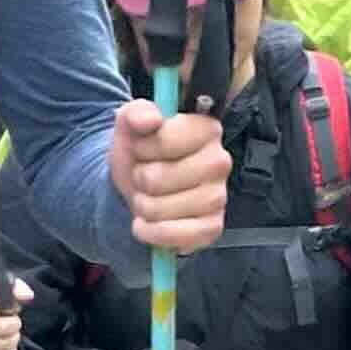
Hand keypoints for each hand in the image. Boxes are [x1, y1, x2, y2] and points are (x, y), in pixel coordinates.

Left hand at [111, 99, 229, 253]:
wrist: (138, 186)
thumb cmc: (141, 152)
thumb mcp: (131, 124)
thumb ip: (136, 113)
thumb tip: (148, 119)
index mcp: (206, 129)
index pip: (165, 140)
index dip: (142, 147)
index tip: (142, 148)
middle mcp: (219, 162)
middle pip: (159, 178)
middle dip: (140, 179)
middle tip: (144, 176)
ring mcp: (219, 197)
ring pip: (163, 208)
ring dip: (143, 206)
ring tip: (147, 197)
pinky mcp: (212, 227)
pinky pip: (176, 235)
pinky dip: (152, 233)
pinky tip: (147, 224)